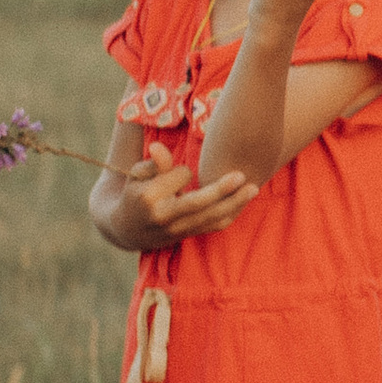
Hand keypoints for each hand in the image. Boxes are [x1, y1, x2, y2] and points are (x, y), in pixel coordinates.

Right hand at [122, 151, 258, 243]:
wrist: (128, 229)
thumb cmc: (136, 193)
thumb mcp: (138, 175)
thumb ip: (154, 163)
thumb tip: (156, 146)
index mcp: (150, 198)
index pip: (179, 177)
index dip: (183, 171)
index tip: (179, 171)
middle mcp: (165, 216)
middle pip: (198, 202)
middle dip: (220, 190)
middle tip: (241, 175)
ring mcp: (178, 229)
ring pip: (211, 216)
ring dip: (234, 203)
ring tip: (253, 188)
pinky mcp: (188, 236)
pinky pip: (214, 226)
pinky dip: (230, 214)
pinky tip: (244, 201)